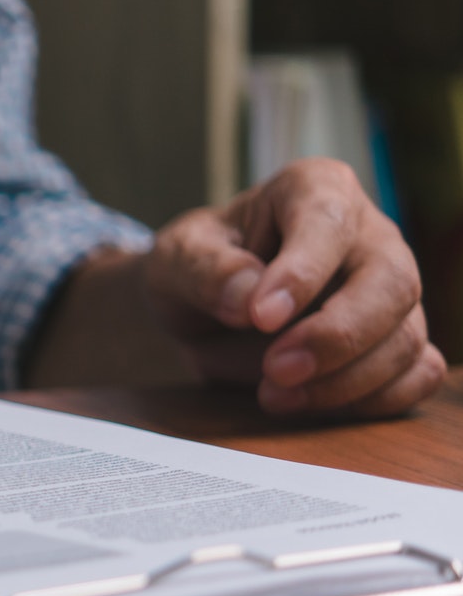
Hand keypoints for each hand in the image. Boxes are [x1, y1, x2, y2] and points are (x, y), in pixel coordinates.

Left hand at [145, 158, 444, 416]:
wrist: (204, 306)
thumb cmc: (197, 266)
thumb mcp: (177, 258)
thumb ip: (205, 271)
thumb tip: (246, 300)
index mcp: (314, 190)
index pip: (328, 223)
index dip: (302, 273)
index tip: (261, 317)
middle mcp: (368, 234)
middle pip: (393, 282)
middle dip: (337, 336)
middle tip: (276, 371)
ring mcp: (390, 288)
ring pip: (406, 335)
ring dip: (346, 380)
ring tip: (274, 395)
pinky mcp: (396, 338)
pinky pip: (418, 371)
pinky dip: (378, 398)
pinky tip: (318, 404)